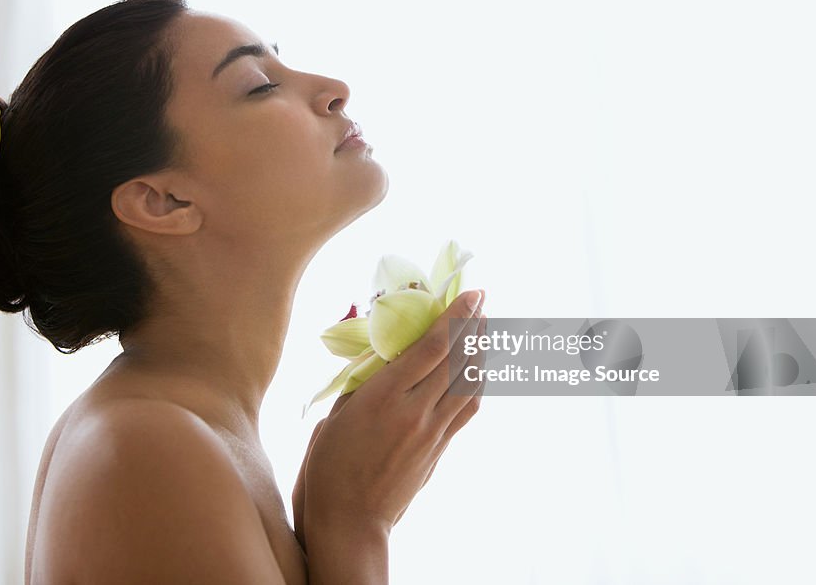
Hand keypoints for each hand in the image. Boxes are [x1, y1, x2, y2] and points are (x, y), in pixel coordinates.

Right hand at [301, 290, 487, 538]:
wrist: (351, 522)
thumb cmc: (329, 467)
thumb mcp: (336, 415)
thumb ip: (364, 383)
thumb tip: (387, 356)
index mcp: (384, 397)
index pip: (432, 347)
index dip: (456, 317)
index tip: (471, 293)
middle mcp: (416, 411)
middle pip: (457, 360)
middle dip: (474, 326)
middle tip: (484, 300)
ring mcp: (432, 432)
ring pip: (470, 384)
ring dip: (482, 352)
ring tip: (486, 327)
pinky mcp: (440, 449)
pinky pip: (467, 409)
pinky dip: (477, 383)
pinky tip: (479, 369)